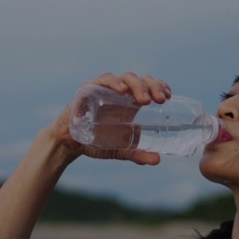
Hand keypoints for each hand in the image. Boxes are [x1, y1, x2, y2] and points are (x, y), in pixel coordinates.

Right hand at [49, 72, 173, 165]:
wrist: (69, 144)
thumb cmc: (95, 142)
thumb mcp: (120, 149)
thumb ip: (137, 154)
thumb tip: (158, 160)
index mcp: (128, 102)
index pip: (148, 87)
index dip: (159, 87)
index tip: (168, 96)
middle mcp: (118, 92)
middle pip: (139, 81)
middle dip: (152, 87)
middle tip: (160, 100)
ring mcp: (103, 89)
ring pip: (125, 78)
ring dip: (137, 86)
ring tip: (145, 100)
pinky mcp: (88, 90)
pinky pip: (102, 80)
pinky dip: (113, 83)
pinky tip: (122, 90)